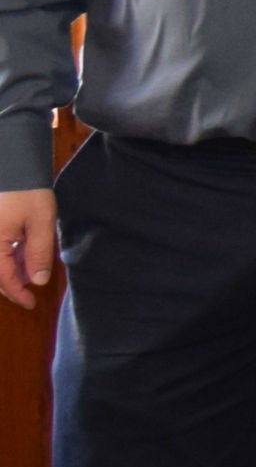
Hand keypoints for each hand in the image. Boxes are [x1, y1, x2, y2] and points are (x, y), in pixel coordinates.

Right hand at [0, 189, 49, 310]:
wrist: (12, 163)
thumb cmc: (27, 191)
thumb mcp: (41, 223)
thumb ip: (39, 253)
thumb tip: (36, 280)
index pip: (2, 279)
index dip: (17, 294)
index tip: (31, 303)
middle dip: (13, 280)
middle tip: (31, 285)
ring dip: (11, 266)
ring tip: (32, 264)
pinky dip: (7, 253)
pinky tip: (23, 250)